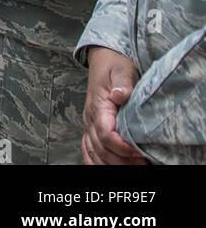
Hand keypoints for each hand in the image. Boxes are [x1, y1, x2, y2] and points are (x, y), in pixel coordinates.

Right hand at [82, 48, 146, 164]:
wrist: (103, 60)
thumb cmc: (114, 66)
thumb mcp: (122, 70)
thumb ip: (122, 82)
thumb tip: (119, 94)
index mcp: (98, 106)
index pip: (105, 133)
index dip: (120, 146)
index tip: (137, 151)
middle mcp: (90, 118)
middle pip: (100, 147)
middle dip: (120, 159)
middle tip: (141, 163)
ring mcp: (89, 123)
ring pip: (94, 151)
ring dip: (109, 163)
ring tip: (130, 166)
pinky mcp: (91, 126)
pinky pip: (87, 148)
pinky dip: (94, 161)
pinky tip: (105, 167)